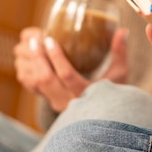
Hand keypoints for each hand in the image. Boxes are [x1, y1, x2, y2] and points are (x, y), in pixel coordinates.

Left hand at [14, 26, 128, 111]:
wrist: (107, 120)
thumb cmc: (117, 95)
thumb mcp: (120, 74)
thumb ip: (120, 52)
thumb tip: (123, 30)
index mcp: (87, 94)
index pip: (67, 75)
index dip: (56, 57)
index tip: (49, 39)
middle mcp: (70, 102)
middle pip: (46, 79)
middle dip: (38, 58)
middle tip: (35, 40)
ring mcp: (59, 105)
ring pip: (37, 84)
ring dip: (31, 64)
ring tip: (29, 47)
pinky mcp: (53, 104)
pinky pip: (34, 89)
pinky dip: (28, 73)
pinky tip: (28, 60)